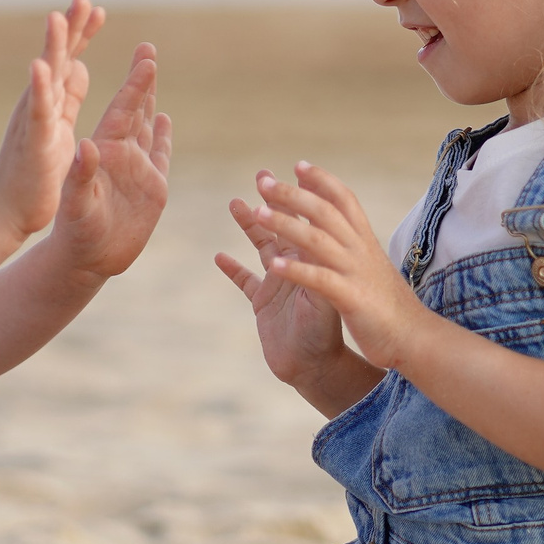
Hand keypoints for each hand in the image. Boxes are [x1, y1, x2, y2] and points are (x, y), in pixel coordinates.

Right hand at [0, 0, 102, 237]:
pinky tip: (40, 66)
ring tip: (56, 18)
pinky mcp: (33, 141)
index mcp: (52, 100)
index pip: (69, 59)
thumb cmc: (36, 169)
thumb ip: (68, 95)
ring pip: (44, 77)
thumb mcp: (59, 125)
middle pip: (57, 58)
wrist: (9, 209)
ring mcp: (34, 120)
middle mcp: (40, 103)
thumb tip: (79, 64)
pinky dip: (39, 87)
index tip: (97, 8)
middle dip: (69, 28)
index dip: (82, 34)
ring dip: (51, 47)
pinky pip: (37, 111)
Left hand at [51, 42, 173, 281]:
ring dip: (150, 99)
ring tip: (152, 70)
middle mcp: (121, 155)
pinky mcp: (151, 188)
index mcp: (104, 152)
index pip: (122, 110)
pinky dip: (163, 135)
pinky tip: (165, 118)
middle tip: (147, 48)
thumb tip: (86, 146)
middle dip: (142, 79)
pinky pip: (159, 153)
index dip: (134, 84)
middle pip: (135, 109)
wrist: (86, 260)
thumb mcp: (77, 202)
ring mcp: (136, 169)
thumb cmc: (76, 233)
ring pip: (147, 125)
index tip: (145, 58)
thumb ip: (82, 175)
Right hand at [215, 173, 352, 391]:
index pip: (304, 222)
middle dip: (273, 200)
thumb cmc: (324, 334)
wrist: (316, 369)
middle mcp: (297, 267)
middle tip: (262, 175)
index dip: (296, 198)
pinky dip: (232, 269)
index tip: (288, 173)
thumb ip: (311, 270)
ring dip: (250, 225)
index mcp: (313, 261)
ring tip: (236, 203)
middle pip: (283, 226)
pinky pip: (245, 281)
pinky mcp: (263, 304)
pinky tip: (219, 256)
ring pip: (262, 246)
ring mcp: (278, 284)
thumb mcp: (320, 298)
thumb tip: (309, 238)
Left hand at [242, 162, 436, 375]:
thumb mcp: (374, 268)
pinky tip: (274, 266)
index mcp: (365, 242)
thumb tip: (347, 232)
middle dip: (291, 194)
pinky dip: (297, 271)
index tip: (298, 166)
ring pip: (317, 241)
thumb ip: (359, 248)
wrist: (416, 339)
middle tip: (262, 181)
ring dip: (286, 225)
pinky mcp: (351, 300)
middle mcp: (361, 251)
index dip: (321, 181)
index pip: (344, 200)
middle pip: (324, 213)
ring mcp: (356, 274)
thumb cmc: (391, 306)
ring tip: (257, 213)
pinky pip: (320, 281)